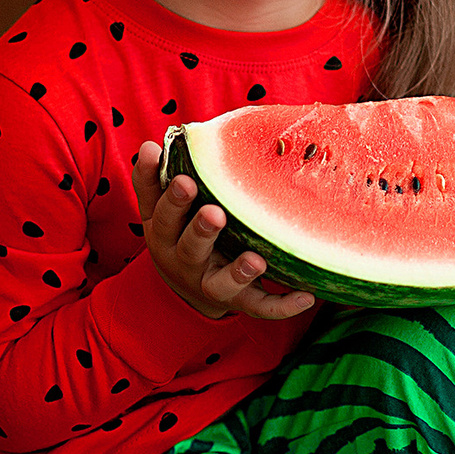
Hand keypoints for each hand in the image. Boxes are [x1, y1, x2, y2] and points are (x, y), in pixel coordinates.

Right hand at [131, 139, 317, 322]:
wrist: (188, 290)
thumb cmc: (178, 233)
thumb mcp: (158, 211)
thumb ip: (153, 180)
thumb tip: (148, 146)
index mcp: (165, 237)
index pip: (163, 218)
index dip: (173, 201)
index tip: (185, 180)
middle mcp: (186, 264)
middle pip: (191, 249)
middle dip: (202, 231)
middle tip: (215, 213)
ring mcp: (213, 285)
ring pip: (222, 285)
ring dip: (239, 273)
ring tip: (256, 260)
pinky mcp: (241, 302)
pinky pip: (261, 307)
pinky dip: (283, 306)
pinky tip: (306, 296)